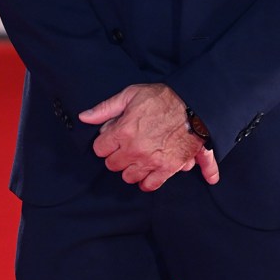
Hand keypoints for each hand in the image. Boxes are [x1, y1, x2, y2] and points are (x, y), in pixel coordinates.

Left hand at [79, 83, 219, 190]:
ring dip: (131, 167)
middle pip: (112, 164)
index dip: (106, 141)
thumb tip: (84, 117)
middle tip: (128, 144)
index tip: (114, 136)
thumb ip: (106, 108)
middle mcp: (134, 150)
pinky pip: (149, 185)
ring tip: (139, 155)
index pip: (99, 149)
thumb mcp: (131, 94)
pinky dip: (147, 180)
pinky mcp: (167, 169)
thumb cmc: (163, 97)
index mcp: (123, 131)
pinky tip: (149, 169)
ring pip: (128, 177)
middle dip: (117, 154)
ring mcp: (150, 161)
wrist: (195, 105)